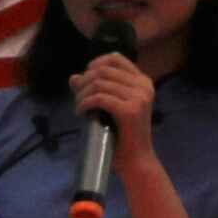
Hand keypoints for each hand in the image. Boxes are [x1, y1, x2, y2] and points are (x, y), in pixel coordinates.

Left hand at [70, 52, 162, 170]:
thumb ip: (95, 90)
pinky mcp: (130, 110)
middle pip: (103, 70)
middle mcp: (144, 86)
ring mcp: (139, 98)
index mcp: (143, 82)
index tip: (85, 79)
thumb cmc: (123, 134)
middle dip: (84, 82)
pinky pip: (99, 98)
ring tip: (79, 107)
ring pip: (99, 84)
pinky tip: (81, 112)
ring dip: (82, 94)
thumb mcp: (110, 107)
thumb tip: (73, 77)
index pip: (116, 58)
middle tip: (78, 98)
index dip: (95, 64)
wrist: (136, 159)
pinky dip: (85, 103)